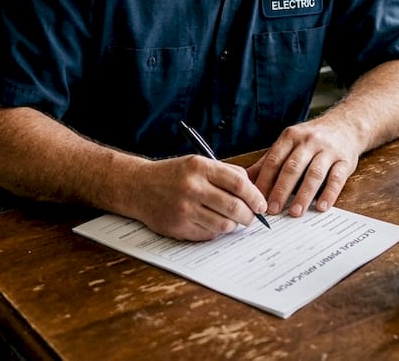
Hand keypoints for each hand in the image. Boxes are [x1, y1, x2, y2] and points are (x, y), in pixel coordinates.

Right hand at [128, 155, 268, 240]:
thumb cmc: (173, 175)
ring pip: (224, 225)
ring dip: (233, 225)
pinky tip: (211, 223)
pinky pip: (209, 234)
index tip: (260, 204)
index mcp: (200, 167)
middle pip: (234, 207)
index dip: (255, 196)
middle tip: (251, 217)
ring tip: (232, 220)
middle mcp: (192, 187)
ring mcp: (184, 209)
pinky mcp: (179, 227)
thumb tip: (253, 191)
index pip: (238, 183)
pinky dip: (216, 231)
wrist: (138, 187)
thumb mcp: (197, 163)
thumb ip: (225, 173)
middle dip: (249, 215)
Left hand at [246, 120, 360, 216]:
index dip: (264, 180)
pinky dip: (329, 194)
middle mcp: (309, 141)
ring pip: (314, 174)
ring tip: (295, 212)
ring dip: (304, 194)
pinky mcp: (345, 160)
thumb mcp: (289, 143)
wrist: (345, 126)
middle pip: (292, 167)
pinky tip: (322, 207)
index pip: (274, 160)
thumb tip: (244, 180)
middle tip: (273, 210)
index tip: (256, 199)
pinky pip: (337, 178)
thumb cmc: (311, 139)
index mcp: (290, 137)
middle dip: (281, 190)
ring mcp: (328, 150)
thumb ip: (268, 161)